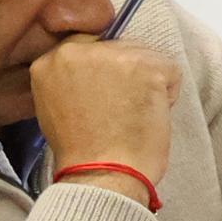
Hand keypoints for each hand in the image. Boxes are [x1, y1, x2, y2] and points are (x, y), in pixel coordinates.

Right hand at [26, 37, 177, 183]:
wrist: (102, 173)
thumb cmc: (83, 151)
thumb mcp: (56, 105)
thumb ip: (71, 79)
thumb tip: (99, 71)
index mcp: (50, 60)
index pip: (89, 46)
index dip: (105, 71)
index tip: (108, 95)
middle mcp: (76, 51)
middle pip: (120, 47)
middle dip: (128, 75)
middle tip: (122, 110)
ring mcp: (112, 55)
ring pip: (147, 56)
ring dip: (149, 83)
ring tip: (134, 115)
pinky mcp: (144, 66)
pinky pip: (171, 70)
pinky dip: (170, 93)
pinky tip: (150, 115)